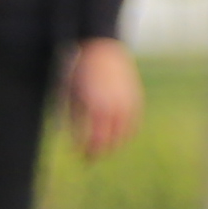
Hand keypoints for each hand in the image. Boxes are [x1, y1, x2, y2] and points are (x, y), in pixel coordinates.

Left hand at [62, 36, 143, 160]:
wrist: (102, 49)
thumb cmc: (81, 74)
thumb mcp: (72, 98)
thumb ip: (75, 122)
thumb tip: (76, 144)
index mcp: (96, 108)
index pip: (94, 141)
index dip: (87, 152)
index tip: (80, 157)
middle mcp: (115, 107)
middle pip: (110, 141)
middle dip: (99, 152)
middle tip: (89, 159)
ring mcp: (128, 103)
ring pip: (124, 135)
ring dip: (113, 145)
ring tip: (103, 150)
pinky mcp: (135, 99)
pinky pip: (133, 124)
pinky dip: (126, 134)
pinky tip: (117, 138)